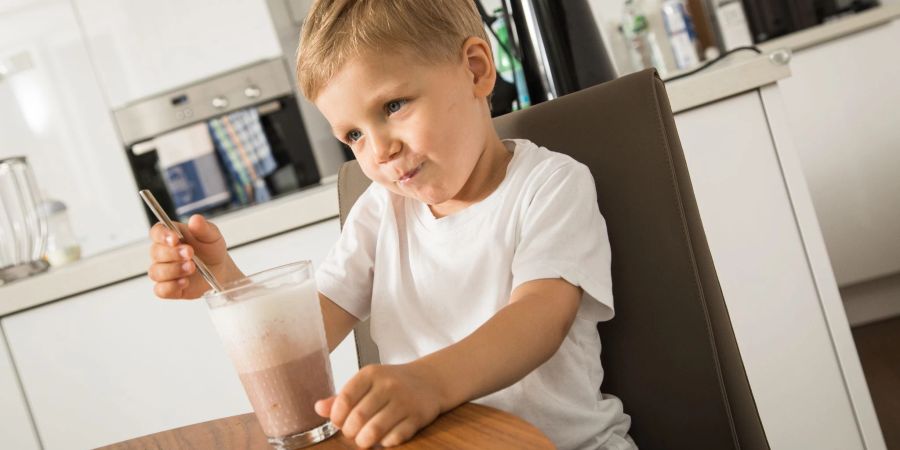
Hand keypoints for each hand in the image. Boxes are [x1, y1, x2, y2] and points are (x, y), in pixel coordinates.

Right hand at [147, 214, 239, 298]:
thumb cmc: (211, 249)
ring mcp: (164, 271)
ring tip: (192, 267)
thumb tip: (195, 219)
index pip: (156, 232)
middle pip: (155, 252)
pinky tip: (184, 282)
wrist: (220, 270)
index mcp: (170, 236)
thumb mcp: (212, 235)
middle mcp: (163, 253)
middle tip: (190, 253)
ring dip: (173, 270)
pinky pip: (161, 290)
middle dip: (172, 253)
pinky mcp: (168, 288)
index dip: (162, 235)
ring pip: (156, 272)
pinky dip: (171, 286)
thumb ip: (203, 228)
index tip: (174, 238)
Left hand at [315, 362, 445, 447]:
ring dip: (365, 441)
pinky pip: (395, 437)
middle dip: (350, 432)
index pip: (345, 398)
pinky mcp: (418, 416)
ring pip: (376, 429)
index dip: (337, 416)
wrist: (429, 381)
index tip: (338, 422)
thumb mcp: (366, 383)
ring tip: (364, 440)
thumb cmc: (391, 384)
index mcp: (370, 374)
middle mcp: (388, 385)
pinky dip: (385, 442)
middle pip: (358, 417)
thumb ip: (342, 397)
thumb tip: (318, 408)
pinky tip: (384, 438)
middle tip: (352, 434)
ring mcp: (404, 401)